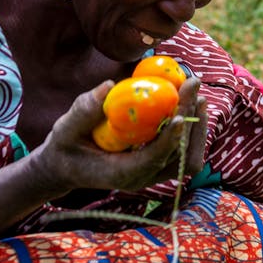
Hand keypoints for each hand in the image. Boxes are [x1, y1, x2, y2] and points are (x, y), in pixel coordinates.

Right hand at [32, 77, 207, 194]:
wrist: (67, 166)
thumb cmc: (66, 147)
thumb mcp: (65, 129)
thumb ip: (84, 111)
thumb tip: (108, 87)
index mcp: (121, 173)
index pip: (152, 160)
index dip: (168, 140)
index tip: (179, 116)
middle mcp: (143, 177)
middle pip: (178, 156)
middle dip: (189, 121)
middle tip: (192, 86)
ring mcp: (153, 173)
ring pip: (188, 159)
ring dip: (197, 127)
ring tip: (197, 95)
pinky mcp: (159, 164)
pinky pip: (185, 153)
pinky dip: (193, 131)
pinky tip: (191, 105)